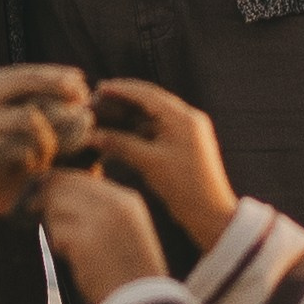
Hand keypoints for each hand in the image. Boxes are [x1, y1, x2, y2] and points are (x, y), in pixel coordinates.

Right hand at [0, 66, 90, 224]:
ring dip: (52, 133)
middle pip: (29, 82)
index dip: (52, 75)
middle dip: (61, 89)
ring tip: (61, 145)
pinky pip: (20, 150)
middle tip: (83, 102)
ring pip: (31, 118)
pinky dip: (35, 158)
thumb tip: (38, 110)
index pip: (19, 72)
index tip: (78, 81)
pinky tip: (38, 167)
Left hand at [40, 165, 168, 303]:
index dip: (56, 187)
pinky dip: (57, 245)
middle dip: (43, 199)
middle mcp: (114, 203)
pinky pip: (55, 233)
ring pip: (54, 206)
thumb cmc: (133, 276)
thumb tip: (60, 199)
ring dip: (52, 225)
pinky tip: (71, 260)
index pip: (80, 177)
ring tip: (66, 247)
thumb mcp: (129, 233)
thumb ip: (102, 211)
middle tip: (29, 213)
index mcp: (127, 199)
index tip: (41, 197)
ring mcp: (99, 220)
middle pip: (62, 185)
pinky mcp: (83, 241)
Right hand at [87, 78, 239, 251]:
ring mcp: (186, 132)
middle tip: (98, 100)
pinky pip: (156, 131)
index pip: (148, 94)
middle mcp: (187, 119)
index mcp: (184, 118)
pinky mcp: (182, 145)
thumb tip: (92, 135)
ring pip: (152, 117)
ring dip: (129, 117)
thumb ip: (121, 145)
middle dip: (124, 101)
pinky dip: (137, 132)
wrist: (211, 215)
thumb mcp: (150, 164)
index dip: (122, 89)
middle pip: (150, 102)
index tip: (99, 88)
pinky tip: (119, 136)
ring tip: (104, 117)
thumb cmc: (184, 188)